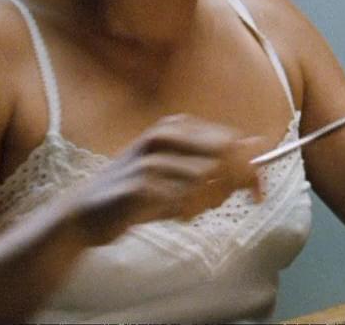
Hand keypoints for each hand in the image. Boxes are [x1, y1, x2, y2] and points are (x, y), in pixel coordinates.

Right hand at [53, 114, 266, 246]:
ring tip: (187, 212)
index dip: (252, 169)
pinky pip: (182, 203)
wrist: (85, 213)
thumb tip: (258, 155)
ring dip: (205, 204)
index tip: (259, 194)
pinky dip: (186, 213)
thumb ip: (216, 166)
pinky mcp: (139, 186)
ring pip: (205, 183)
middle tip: (218, 206)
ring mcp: (150, 159)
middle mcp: (163, 136)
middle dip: (232, 187)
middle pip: (224, 158)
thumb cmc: (139, 194)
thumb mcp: (178, 175)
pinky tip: (176, 217)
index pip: (232, 142)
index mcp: (176, 127)